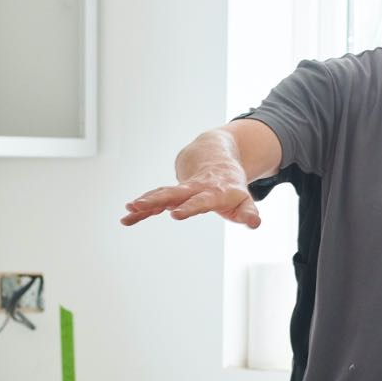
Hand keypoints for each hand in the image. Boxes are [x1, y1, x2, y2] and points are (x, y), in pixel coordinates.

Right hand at [120, 167, 259, 227]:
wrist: (216, 157)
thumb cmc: (232, 185)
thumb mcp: (244, 199)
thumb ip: (248, 212)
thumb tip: (255, 223)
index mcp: (213, 191)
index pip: (200, 200)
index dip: (189, 207)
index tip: (175, 214)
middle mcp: (194, 188)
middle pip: (172, 194)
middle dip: (155, 201)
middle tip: (138, 206)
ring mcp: (181, 189)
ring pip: (160, 195)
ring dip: (144, 202)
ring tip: (128, 210)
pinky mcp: (172, 194)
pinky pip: (155, 202)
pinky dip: (142, 211)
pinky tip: (127, 219)